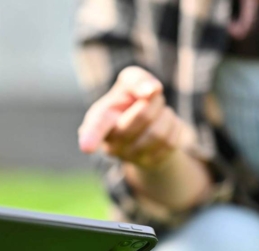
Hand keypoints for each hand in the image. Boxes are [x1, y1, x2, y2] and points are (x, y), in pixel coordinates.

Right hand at [78, 66, 193, 169]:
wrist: (145, 126)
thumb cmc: (130, 100)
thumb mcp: (129, 82)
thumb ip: (137, 79)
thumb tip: (152, 90)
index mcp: (99, 120)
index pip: (96, 127)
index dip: (91, 136)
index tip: (86, 147)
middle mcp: (111, 144)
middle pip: (143, 116)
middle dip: (153, 101)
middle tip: (147, 100)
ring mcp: (131, 157)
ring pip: (159, 131)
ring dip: (164, 113)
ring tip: (155, 113)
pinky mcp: (152, 163)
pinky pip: (172, 140)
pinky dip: (172, 126)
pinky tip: (161, 126)